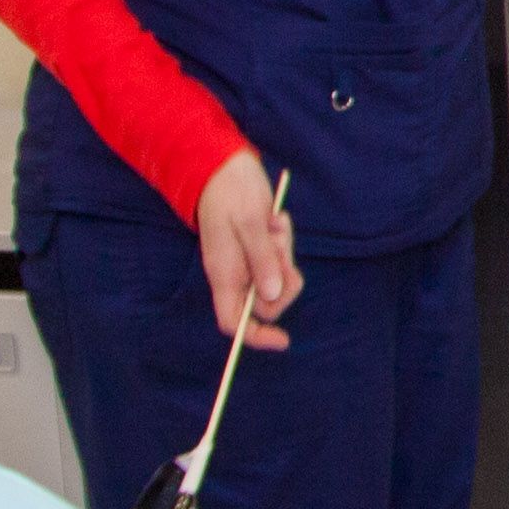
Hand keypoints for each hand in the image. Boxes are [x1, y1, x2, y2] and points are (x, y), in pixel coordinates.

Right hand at [193, 149, 301, 351]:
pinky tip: (275, 220)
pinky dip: (283, 243)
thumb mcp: (249, 223)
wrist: (225, 167)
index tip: (284, 341)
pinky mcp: (258, 251)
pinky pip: (280, 260)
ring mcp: (246, 264)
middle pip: (266, 304)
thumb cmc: (232, 192)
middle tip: (278, 243)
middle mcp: (234, 275)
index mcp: (224, 275)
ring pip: (277, 280)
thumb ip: (261, 259)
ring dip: (284, 256)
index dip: (256, 337)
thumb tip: (272, 295)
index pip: (233, 322)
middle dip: (283, 279)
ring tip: (274, 225)